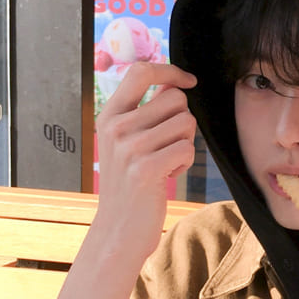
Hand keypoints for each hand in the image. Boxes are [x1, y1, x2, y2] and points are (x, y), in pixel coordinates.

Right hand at [94, 61, 197, 264]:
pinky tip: (166, 176)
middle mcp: (116, 127)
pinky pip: (187, 149)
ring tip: (164, 162)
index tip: (188, 80)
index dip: (170, 70)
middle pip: (175, 98)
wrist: (118, 228)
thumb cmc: (130, 183)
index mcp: (109, 115)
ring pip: (186, 123)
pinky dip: (184, 163)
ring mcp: (129, 148)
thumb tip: (174, 83)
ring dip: (185, 144)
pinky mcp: (146, 169)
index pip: (140, 71)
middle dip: (183, 121)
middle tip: (167, 146)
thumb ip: (144, 112)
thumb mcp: (126, 141)